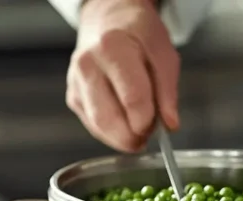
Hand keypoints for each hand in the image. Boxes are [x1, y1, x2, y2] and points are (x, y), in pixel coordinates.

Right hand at [67, 0, 179, 151]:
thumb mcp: (163, 53)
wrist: (107, 21)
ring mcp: (76, 83)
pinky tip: (124, 118)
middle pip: (108, 119)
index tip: (159, 125)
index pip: (132, 99)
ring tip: (138, 126)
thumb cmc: (137, 35)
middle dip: (132, 136)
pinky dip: (112, 131)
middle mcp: (87, 66)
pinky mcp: (73, 97)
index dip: (148, 121)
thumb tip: (169, 124)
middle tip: (148, 134)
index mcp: (112, 48)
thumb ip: (168, 91)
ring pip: (98, 127)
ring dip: (122, 137)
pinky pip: (93, 126)